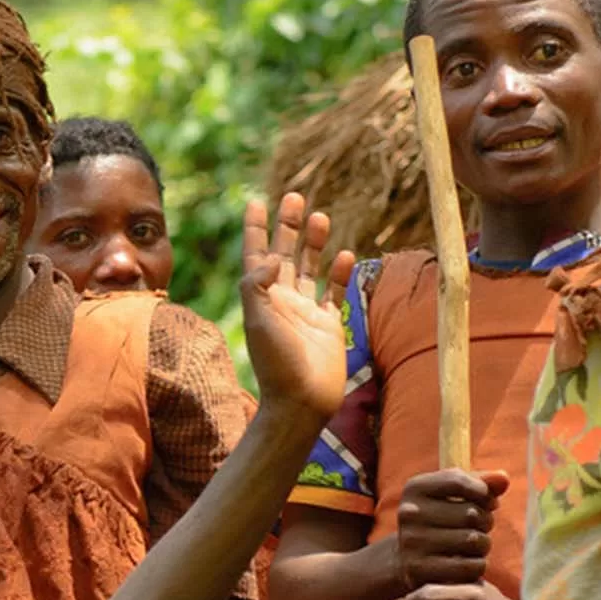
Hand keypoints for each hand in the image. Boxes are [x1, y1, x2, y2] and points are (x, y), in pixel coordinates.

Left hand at [239, 193, 355, 421]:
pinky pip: (334, 291)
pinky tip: (345, 253)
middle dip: (288, 226)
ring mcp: (306, 310)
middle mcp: (282, 299)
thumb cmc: (276, 363)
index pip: (256, 254)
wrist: (302, 401)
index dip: (255, 229)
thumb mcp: (257, 320)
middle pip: (285, 253)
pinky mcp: (328, 323)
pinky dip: (339, 272)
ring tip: (320, 216)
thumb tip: (270, 258)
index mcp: (261, 296)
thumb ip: (256, 286)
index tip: (256, 202)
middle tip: (295, 197)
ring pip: (310, 267)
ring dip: (314, 242)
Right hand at [394, 469, 509, 587]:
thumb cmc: (440, 521)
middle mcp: (409, 513)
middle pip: (470, 513)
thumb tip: (503, 478)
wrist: (408, 559)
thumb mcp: (453, 496)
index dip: (483, 492)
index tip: (488, 501)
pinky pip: (471, 566)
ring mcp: (413, 543)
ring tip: (473, 545)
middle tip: (480, 528)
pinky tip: (467, 562)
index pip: (458, 481)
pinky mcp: (421, 570)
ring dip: (483, 545)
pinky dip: (477, 566)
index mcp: (415, 488)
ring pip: (474, 541)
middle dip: (485, 521)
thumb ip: (481, 483)